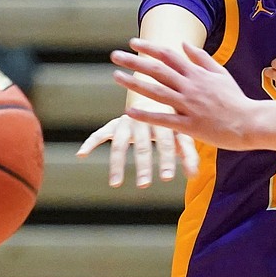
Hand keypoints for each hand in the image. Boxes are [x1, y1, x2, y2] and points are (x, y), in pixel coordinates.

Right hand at [76, 104, 198, 187]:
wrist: (156, 91)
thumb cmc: (172, 118)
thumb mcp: (182, 131)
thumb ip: (188, 153)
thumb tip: (193, 176)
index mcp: (163, 120)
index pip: (166, 142)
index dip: (167, 160)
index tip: (167, 179)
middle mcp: (143, 120)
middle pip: (142, 145)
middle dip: (143, 165)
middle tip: (144, 185)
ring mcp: (126, 122)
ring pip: (119, 144)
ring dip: (117, 164)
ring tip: (116, 184)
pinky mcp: (115, 124)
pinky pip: (100, 133)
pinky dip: (90, 142)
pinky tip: (81, 154)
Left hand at [109, 38, 257, 149]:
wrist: (250, 122)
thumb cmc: (235, 99)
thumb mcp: (221, 73)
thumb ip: (201, 58)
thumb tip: (184, 43)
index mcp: (197, 73)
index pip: (168, 55)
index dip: (149, 48)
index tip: (132, 43)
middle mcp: (190, 86)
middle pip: (157, 70)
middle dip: (134, 61)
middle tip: (115, 55)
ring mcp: (189, 105)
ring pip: (156, 92)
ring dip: (134, 83)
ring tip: (116, 76)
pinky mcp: (189, 125)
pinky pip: (164, 119)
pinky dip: (146, 116)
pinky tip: (130, 112)